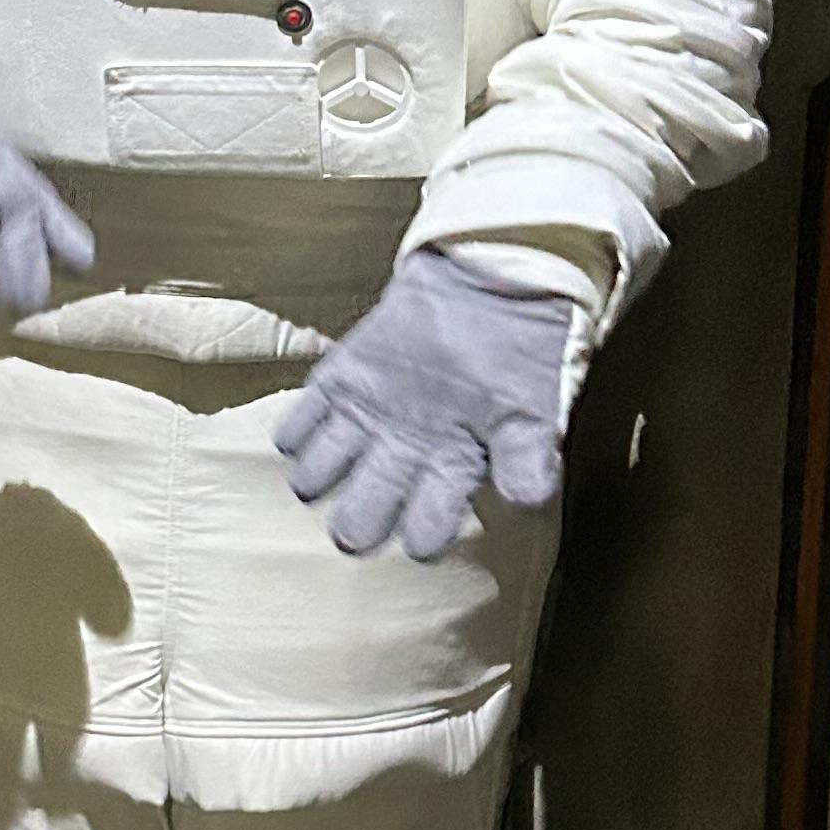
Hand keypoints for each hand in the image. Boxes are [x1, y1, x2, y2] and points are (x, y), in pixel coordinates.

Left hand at [273, 248, 572, 560]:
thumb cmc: (518, 352)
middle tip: (352, 532)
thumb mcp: (533, 406)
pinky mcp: (342, 383)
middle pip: (369, 504)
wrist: (490, 285)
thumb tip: (529, 501)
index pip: (431, 520)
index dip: (423, 535)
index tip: (420, 545)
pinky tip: (297, 438)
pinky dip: (296, 431)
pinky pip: (305, 418)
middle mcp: (406, 453)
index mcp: (454, 468)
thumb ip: (528, 455)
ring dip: (318, 477)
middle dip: (357, 522)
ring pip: (328, 468)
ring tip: (317, 481)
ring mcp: (369, 418)